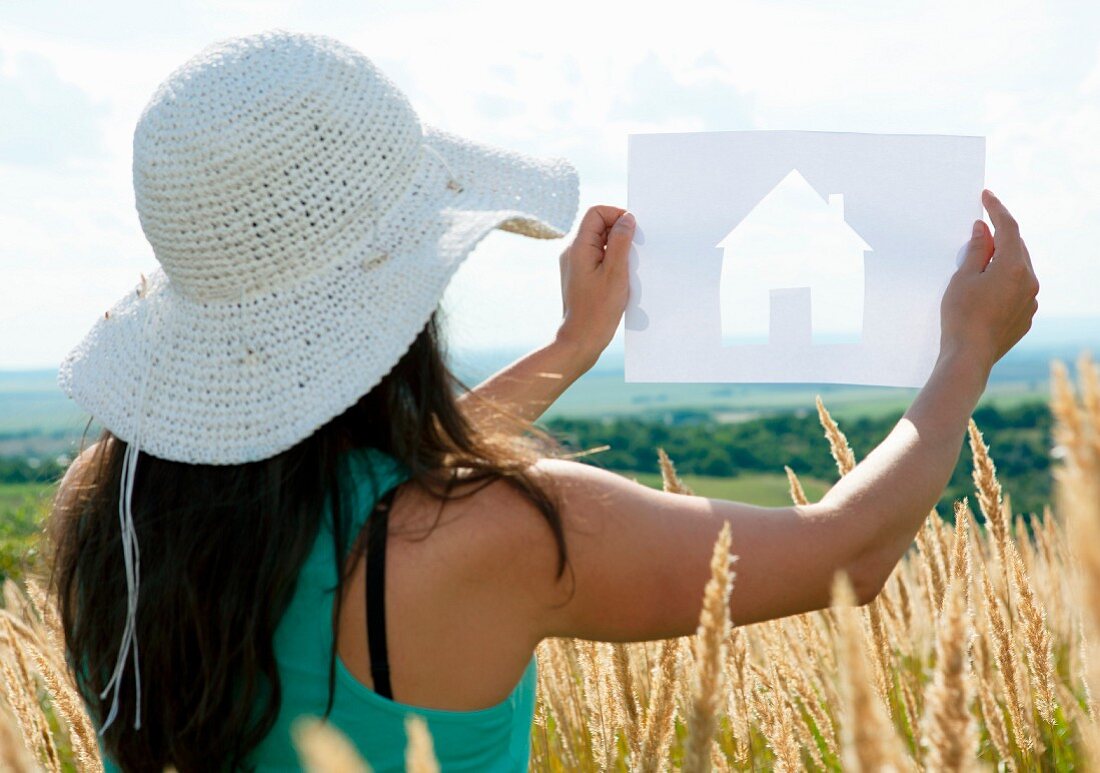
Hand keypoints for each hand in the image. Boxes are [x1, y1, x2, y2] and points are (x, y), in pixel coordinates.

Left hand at [556, 205, 634, 369]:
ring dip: (617, 248)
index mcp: (577, 246)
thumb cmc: (598, 310)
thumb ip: (621, 241)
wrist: (581, 339)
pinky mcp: (580, 274)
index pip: (596, 213)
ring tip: (626, 267)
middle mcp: (572, 251)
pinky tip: (620, 277)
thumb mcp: (616, 272)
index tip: (633, 230)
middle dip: (618, 232)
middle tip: (633, 251)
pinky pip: (597, 256)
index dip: (616, 215)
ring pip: (599, 241)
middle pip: (597, 225)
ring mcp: (575, 263)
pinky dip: (611, 260)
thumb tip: (627, 219)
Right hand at [939, 190, 1038, 372]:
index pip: (1008, 228)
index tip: (986, 196)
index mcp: (1013, 267)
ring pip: (1019, 269)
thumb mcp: (962, 278)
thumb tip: (982, 230)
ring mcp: (1029, 301)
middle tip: (981, 227)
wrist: (969, 356)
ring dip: (1003, 259)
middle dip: (1000, 235)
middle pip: (1016, 248)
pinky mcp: (1025, 317)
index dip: (996, 209)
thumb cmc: (961, 316)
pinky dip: (1005, 281)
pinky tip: (987, 287)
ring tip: (981, 260)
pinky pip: (1018, 290)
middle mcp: (1029, 281)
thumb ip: (976, 250)